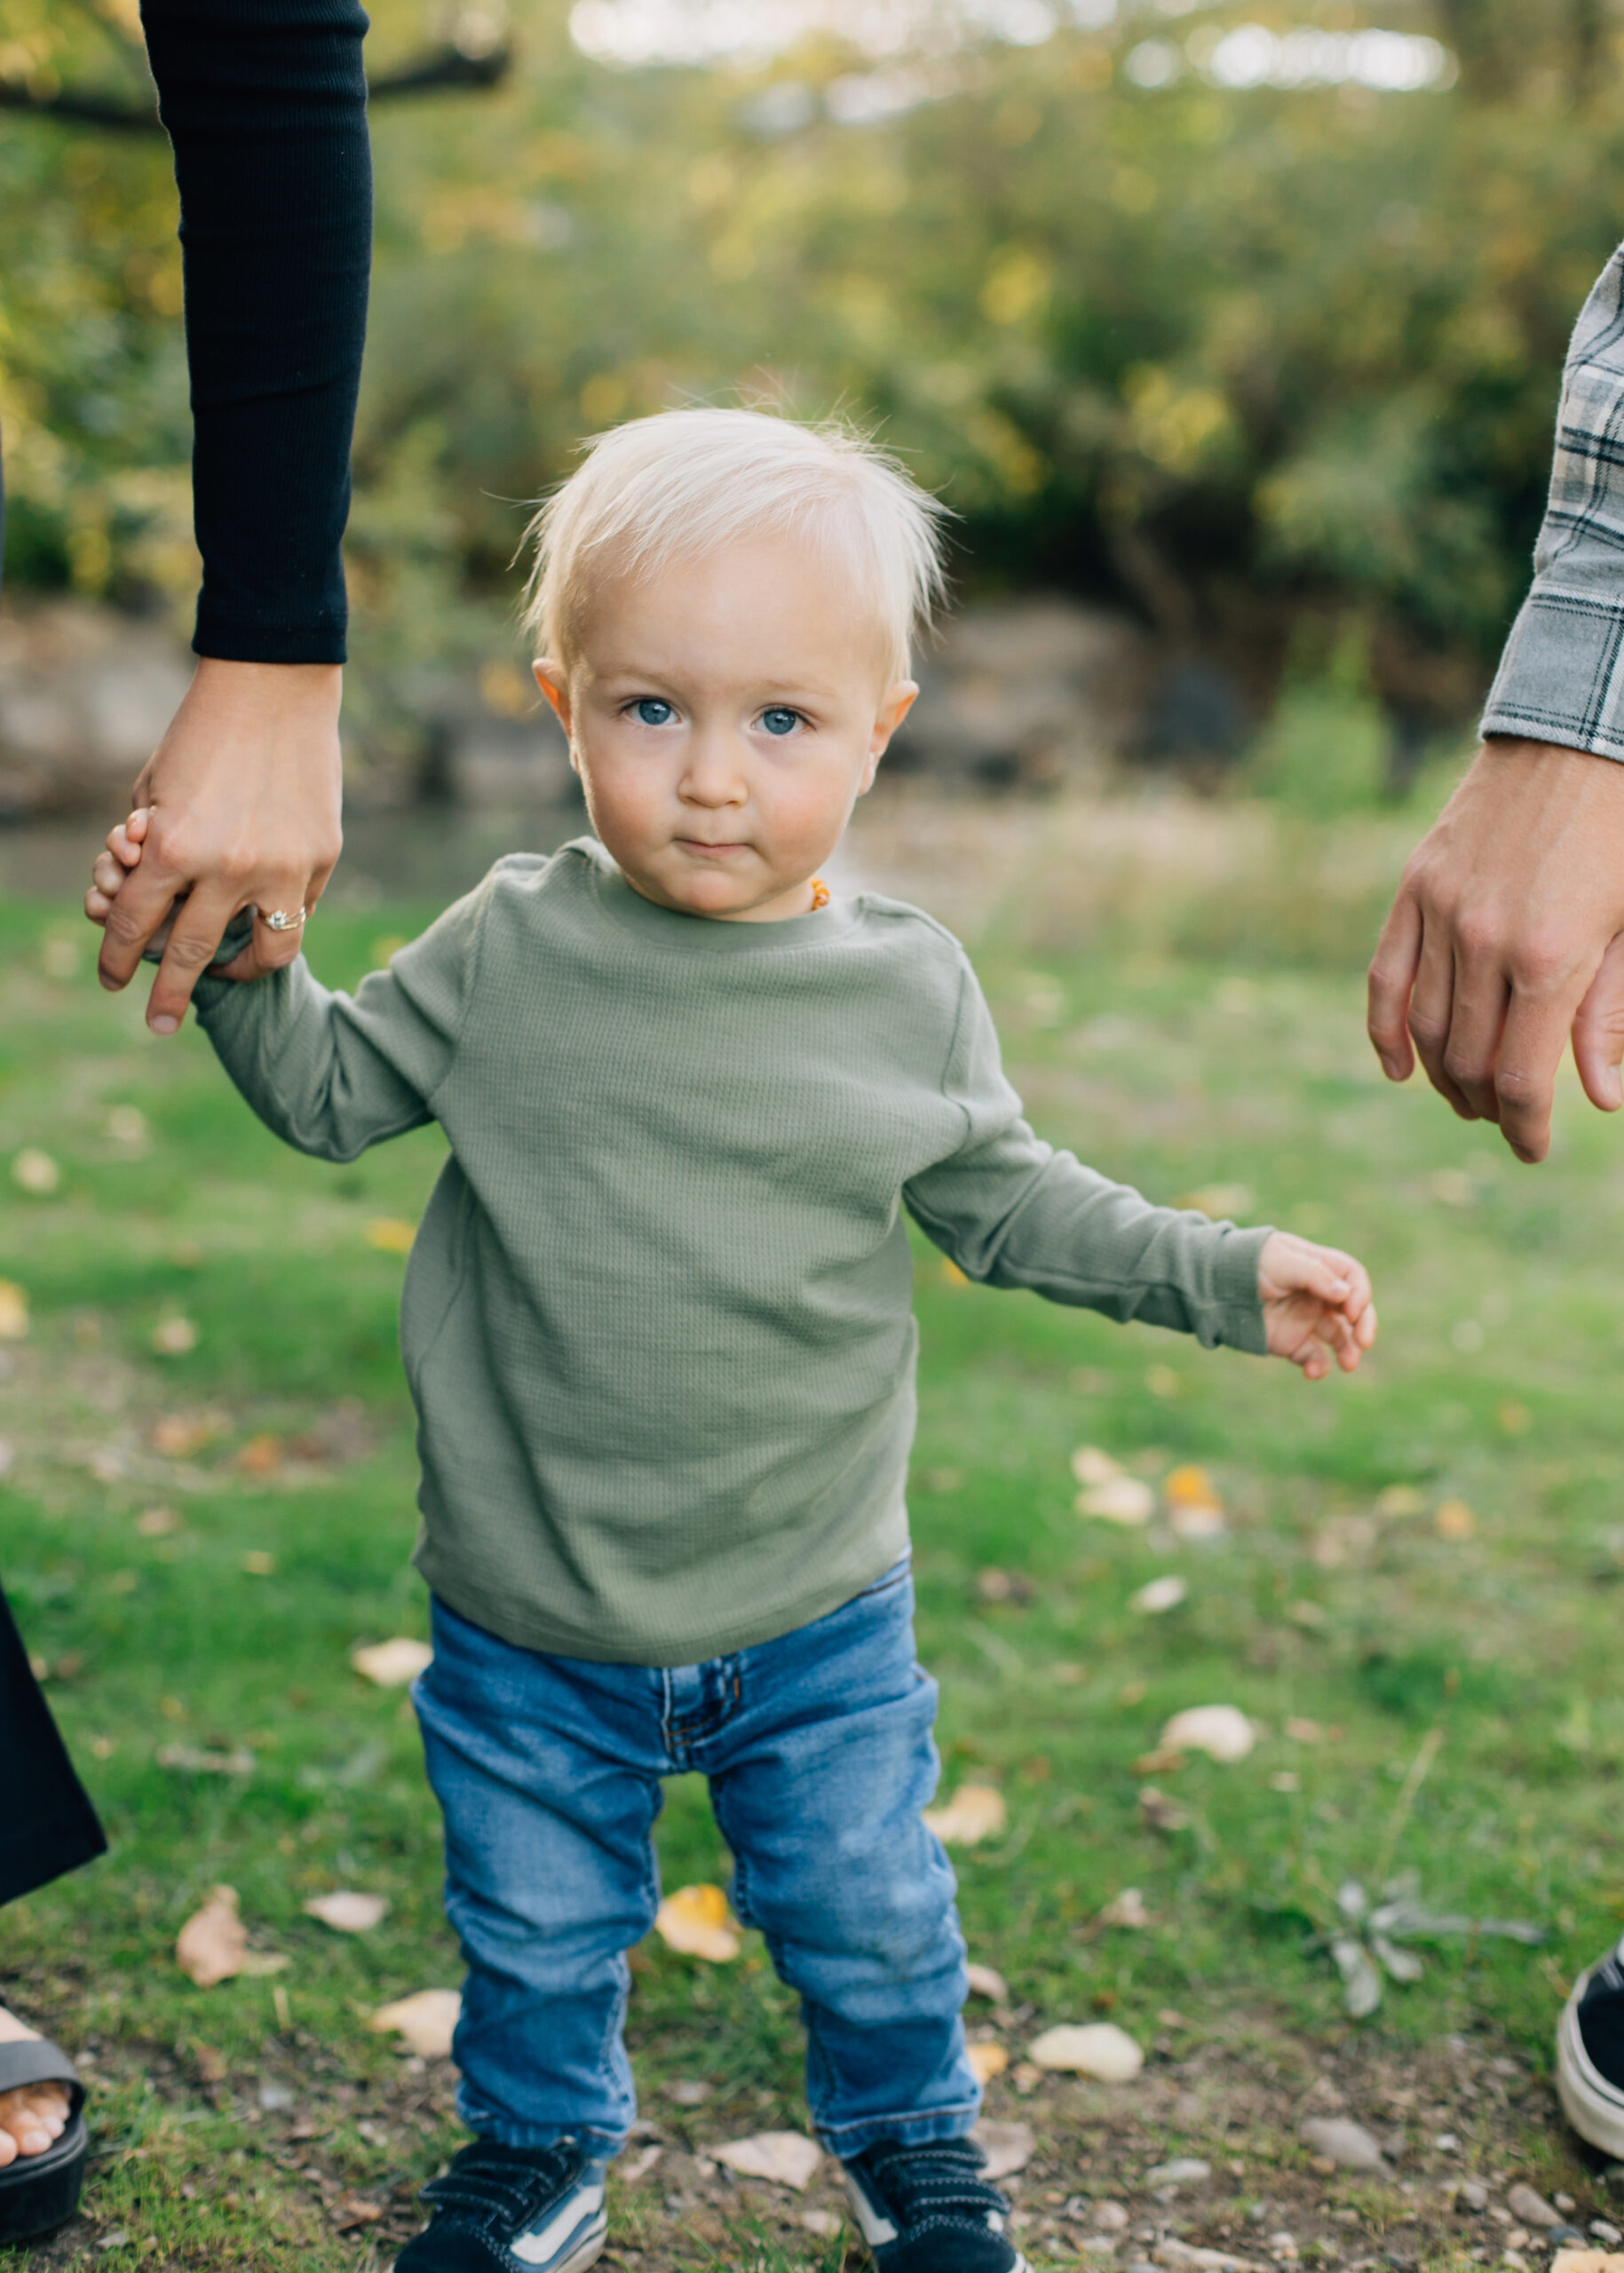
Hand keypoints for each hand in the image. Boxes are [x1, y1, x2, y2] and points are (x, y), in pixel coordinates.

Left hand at [93, 658, 341, 1032]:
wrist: (274, 689)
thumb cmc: (201, 735)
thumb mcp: (154, 791)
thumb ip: (150, 851)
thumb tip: (152, 908)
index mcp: (171, 846)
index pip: (133, 923)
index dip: (117, 958)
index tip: (112, 980)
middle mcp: (226, 867)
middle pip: (190, 955)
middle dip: (167, 997)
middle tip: (157, 1025)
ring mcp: (281, 867)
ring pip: (263, 953)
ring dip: (239, 973)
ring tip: (227, 976)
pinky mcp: (321, 858)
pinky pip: (300, 908)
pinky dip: (279, 916)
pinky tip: (265, 910)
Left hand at [1258, 1231, 1375, 1379]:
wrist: (1212, 1286)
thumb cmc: (1247, 1263)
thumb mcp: (1280, 1261)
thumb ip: (1313, 1274)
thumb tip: (1345, 1293)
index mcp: (1318, 1267)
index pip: (1353, 1278)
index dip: (1359, 1294)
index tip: (1351, 1311)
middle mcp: (1317, 1294)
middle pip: (1354, 1310)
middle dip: (1364, 1326)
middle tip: (1364, 1342)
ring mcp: (1305, 1319)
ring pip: (1339, 1337)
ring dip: (1348, 1350)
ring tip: (1348, 1364)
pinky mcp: (1291, 1342)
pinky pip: (1314, 1358)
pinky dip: (1319, 1367)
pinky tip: (1313, 1372)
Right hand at [1367, 738, 1623, 1161]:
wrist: (1581, 732)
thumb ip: (1612, 1012)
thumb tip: (1601, 1098)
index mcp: (1552, 956)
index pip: (1521, 1079)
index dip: (1525, 1128)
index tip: (1533, 1150)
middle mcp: (1486, 941)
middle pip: (1469, 1062)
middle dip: (1488, 1107)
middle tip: (1507, 1121)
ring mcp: (1442, 913)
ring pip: (1428, 1029)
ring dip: (1445, 1076)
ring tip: (1468, 1095)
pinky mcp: (1416, 887)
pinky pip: (1387, 977)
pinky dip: (1387, 1030)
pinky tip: (1399, 1067)